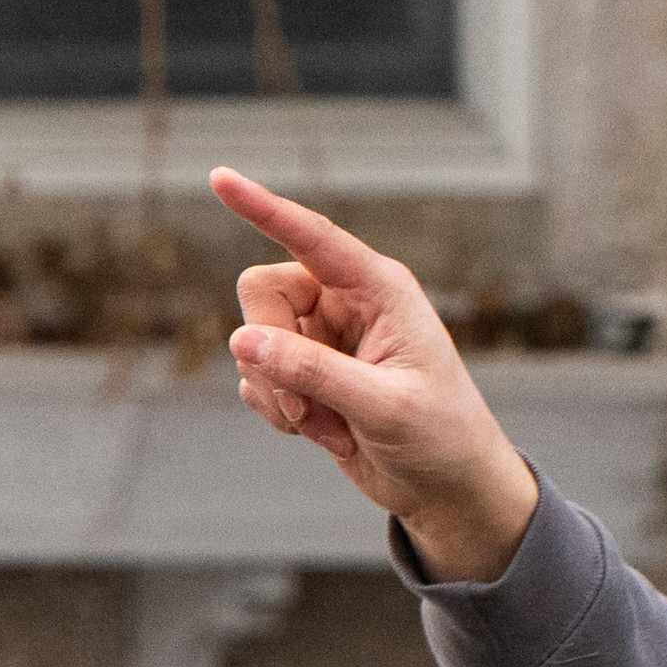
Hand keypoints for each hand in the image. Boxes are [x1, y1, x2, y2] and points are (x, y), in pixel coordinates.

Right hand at [213, 170, 543, 583]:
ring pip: (251, 339)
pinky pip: (254, 376)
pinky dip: (276, 411)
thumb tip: (243, 339)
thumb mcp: (384, 406)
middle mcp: (345, 302)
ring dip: (277, 392)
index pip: (311, 237)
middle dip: (267, 350)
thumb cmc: (439, 436)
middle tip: (302, 407)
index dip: (263, 207)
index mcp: (379, 288)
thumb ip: (315, 371)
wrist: (447, 489)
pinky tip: (321, 434)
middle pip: (261, 292)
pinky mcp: (304, 374)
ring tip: (328, 427)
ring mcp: (321, 338)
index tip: (219, 177)